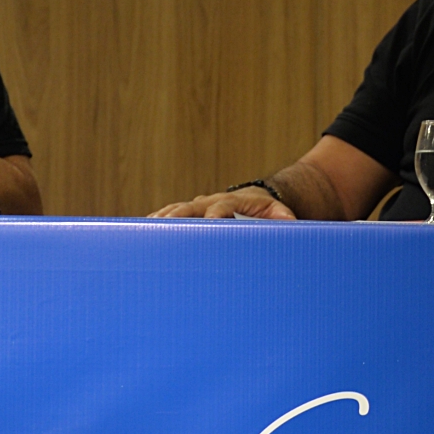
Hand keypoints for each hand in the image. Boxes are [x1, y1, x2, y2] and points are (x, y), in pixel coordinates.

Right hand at [149, 187, 295, 219]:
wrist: (259, 200)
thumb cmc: (269, 211)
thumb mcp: (280, 213)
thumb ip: (283, 218)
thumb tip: (290, 222)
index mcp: (233, 202)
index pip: (220, 207)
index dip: (213, 215)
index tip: (206, 224)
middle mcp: (212, 201)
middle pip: (190, 208)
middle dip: (177, 218)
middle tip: (163, 228)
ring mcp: (200, 206)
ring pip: (177, 211)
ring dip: (162, 220)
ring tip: (145, 231)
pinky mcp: (192, 213)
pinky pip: (172, 216)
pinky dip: (158, 223)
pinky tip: (144, 234)